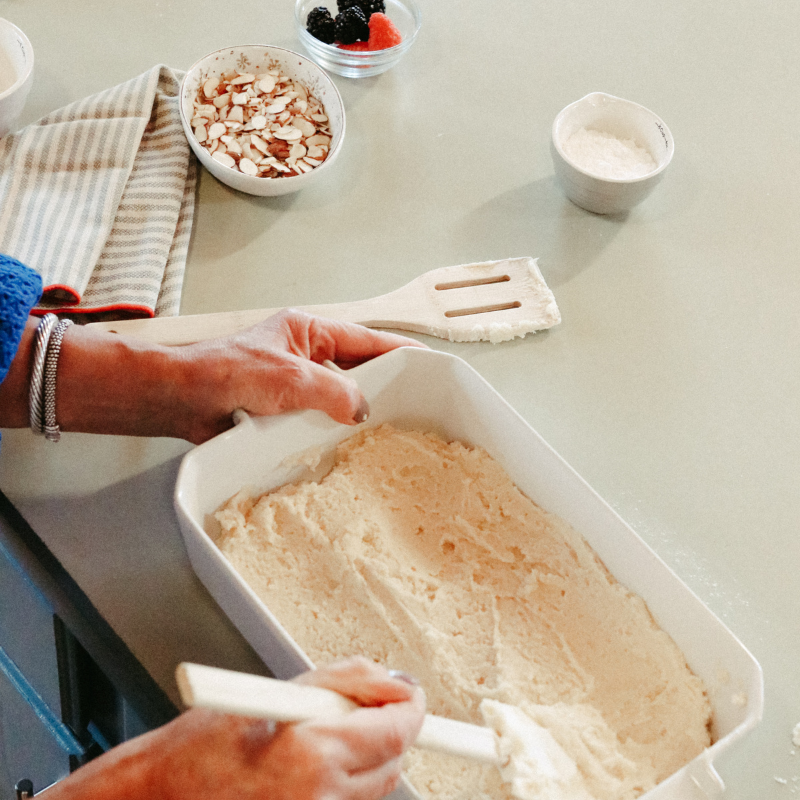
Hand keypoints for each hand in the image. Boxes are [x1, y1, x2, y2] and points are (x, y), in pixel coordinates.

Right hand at [45, 657, 425, 799]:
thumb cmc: (198, 748)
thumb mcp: (272, 692)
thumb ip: (342, 681)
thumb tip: (391, 680)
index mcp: (310, 752)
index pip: (396, 730)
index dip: (410, 707)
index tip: (410, 694)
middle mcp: (320, 797)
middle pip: (392, 762)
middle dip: (386, 730)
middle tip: (357, 708)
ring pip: (374, 789)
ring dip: (364, 759)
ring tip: (316, 740)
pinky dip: (343, 786)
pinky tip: (305, 771)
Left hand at [178, 309, 426, 441]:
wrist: (181, 398)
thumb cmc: (227, 373)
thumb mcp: (291, 377)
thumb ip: (335, 392)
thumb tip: (363, 409)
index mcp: (307, 331)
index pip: (364, 339)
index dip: (397, 350)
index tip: (426, 362)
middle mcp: (302, 352)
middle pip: (354, 366)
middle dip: (378, 382)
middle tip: (410, 400)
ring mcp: (291, 380)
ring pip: (335, 394)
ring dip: (351, 409)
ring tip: (382, 424)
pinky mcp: (279, 407)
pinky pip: (315, 415)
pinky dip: (328, 427)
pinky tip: (343, 442)